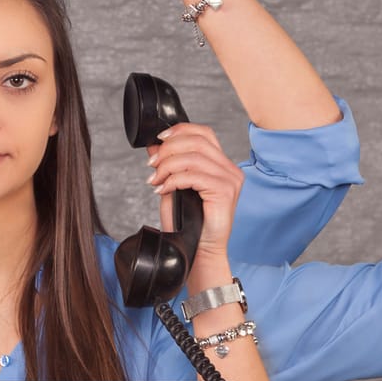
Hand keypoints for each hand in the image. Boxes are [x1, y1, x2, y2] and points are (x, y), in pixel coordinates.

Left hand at [146, 121, 241, 263]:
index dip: (180, 130)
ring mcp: (230, 179)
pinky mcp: (225, 191)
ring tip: (155, 180)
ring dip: (167, 166)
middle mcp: (229, 169)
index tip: (159, 139)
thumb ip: (168, 166)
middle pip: (197, 141)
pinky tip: (163, 190)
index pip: (204, 133)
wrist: (198, 250)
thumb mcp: (173, 187)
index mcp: (220, 164)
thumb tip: (154, 146)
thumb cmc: (188, 223)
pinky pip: (194, 176)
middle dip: (168, 149)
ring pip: (193, 157)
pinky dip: (173, 180)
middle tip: (151, 164)